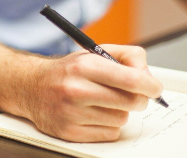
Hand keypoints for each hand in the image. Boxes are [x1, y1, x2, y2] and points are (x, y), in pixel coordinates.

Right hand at [20, 45, 162, 141]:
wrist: (31, 87)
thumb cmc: (68, 71)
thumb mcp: (95, 53)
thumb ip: (128, 56)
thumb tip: (149, 76)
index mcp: (84, 66)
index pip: (131, 79)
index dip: (151, 86)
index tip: (155, 88)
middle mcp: (76, 89)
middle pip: (131, 102)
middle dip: (138, 99)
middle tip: (132, 95)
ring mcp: (71, 113)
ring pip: (121, 119)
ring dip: (119, 112)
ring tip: (103, 102)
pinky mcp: (69, 132)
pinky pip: (109, 134)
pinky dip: (108, 126)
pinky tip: (94, 114)